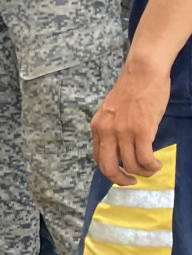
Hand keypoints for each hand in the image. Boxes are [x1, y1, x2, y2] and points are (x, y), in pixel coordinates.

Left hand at [92, 59, 168, 185]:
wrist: (143, 73)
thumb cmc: (131, 89)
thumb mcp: (111, 111)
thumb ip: (112, 128)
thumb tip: (120, 148)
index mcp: (97, 126)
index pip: (98, 157)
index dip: (110, 170)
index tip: (122, 172)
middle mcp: (106, 131)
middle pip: (108, 167)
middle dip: (121, 179)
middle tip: (132, 181)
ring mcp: (123, 131)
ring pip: (131, 165)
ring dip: (144, 172)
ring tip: (152, 168)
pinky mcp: (141, 131)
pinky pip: (145, 159)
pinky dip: (152, 166)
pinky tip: (157, 163)